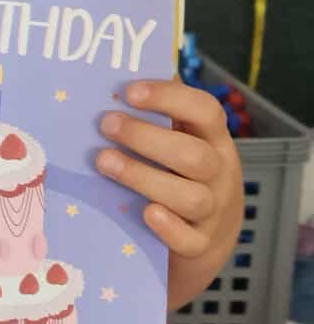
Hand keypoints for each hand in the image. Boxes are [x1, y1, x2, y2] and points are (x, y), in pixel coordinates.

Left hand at [94, 78, 242, 311]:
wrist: (204, 242)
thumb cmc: (180, 177)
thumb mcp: (179, 142)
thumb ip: (159, 114)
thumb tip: (117, 77)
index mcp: (213, 140)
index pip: (206, 111)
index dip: (170, 98)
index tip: (129, 92)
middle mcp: (219, 174)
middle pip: (194, 155)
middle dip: (146, 138)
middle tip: (105, 125)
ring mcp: (213, 212)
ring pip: (190, 197)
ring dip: (143, 177)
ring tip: (103, 161)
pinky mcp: (200, 246)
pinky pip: (189, 240)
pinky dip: (168, 228)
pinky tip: (145, 212)